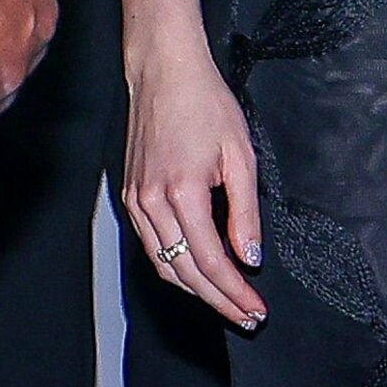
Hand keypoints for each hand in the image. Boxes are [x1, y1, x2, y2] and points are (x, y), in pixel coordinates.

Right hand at [123, 41, 266, 329]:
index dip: (235, 291)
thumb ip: (245, 210)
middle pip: (185, 273)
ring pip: (163, 265)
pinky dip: (174, 265)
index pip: (211, 261)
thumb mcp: (240, 152)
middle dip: (218, 300)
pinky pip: (151, 246)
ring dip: (195, 290)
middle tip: (246, 315)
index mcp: (182, 192)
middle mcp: (152, 203)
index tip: (255, 308)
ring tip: (226, 300)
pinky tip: (196, 270)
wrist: (165, 71)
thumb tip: (250, 256)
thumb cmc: (204, 102)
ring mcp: (137, 200)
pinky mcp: (131, 195)